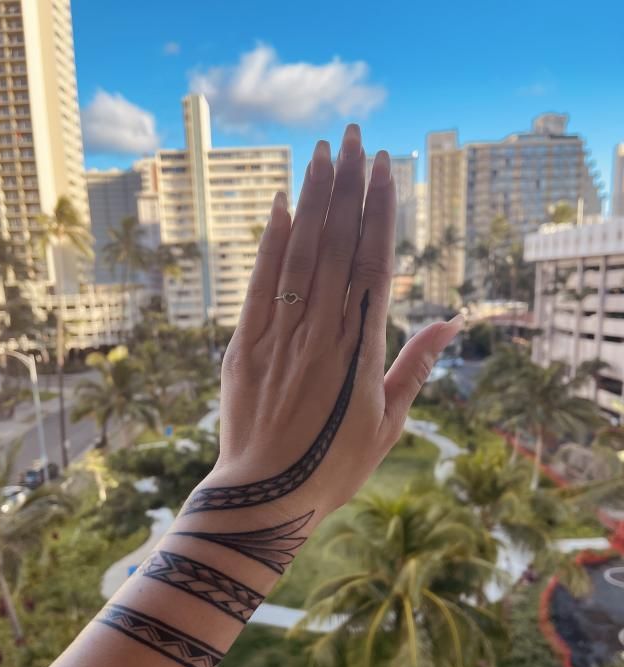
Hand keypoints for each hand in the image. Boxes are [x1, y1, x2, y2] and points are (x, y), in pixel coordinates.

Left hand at [200, 125, 461, 521]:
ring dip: (312, 200)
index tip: (383, 169)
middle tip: (354, 137)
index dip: (378, 212)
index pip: (374, 263)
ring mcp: (281, 336)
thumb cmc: (334, 466)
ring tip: (321, 153)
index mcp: (362, 349)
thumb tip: (451, 324)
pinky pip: (261, 285)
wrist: (266, 497)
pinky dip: (270, 244)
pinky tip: (279, 206)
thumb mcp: (388, 423)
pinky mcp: (245, 346)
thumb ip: (415, 367)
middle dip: (347, 187)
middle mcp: (322, 331)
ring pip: (300, 254)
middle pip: (337, 245)